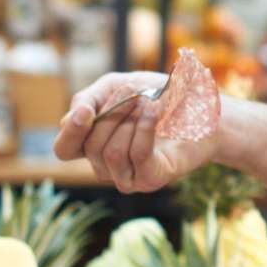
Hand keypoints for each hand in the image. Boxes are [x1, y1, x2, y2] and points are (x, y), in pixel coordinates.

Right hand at [52, 70, 217, 192]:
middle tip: (136, 93)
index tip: (86, 110)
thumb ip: (89, 100)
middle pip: (89, 146)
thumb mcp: (118, 87)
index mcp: (92, 143)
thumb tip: (69, 120)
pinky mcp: (151, 179)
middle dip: (112, 114)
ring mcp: (127, 176)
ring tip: (150, 102)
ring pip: (111, 153)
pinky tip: (155, 110)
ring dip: (131, 120)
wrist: (202, 107)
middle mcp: (105, 165)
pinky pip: (137, 155)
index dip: (71, 132)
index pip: (64, 150)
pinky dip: (145, 128)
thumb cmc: (158, 96)